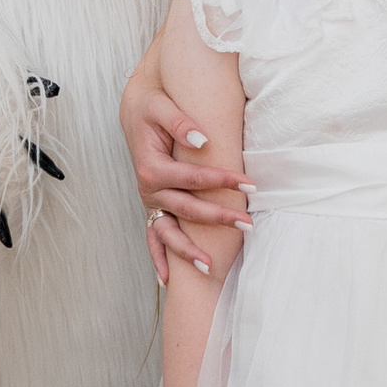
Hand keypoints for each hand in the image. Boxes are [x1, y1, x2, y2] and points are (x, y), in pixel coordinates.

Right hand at [123, 67, 246, 285]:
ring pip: (168, 232)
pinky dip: (159, 257)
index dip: (222, 180)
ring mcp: (150, 201)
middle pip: (187, 209)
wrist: (136, 111)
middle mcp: (147, 189)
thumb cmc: (152, 108)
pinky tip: (167, 279)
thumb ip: (181, 123)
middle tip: (249, 224)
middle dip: (218, 218)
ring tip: (210, 267)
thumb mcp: (162, 107)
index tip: (250, 183)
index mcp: (150, 167)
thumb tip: (203, 141)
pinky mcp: (153, 206)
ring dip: (187, 251)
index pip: (193, 178)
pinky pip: (153, 237)